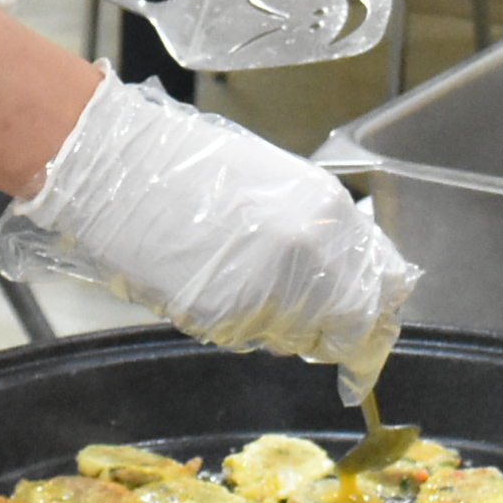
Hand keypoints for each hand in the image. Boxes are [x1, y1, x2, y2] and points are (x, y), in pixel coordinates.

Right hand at [0, 76, 418, 376]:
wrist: (119, 169)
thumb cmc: (192, 165)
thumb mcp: (278, 184)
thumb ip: (322, 232)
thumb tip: (347, 274)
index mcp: (330, 213)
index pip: (382, 286)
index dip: (377, 312)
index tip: (372, 327)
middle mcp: (310, 256)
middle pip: (345, 326)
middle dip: (328, 328)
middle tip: (302, 316)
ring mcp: (268, 291)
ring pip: (291, 336)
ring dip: (276, 322)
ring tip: (236, 276)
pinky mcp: (223, 317)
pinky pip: (244, 336)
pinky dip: (233, 321)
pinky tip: (208, 280)